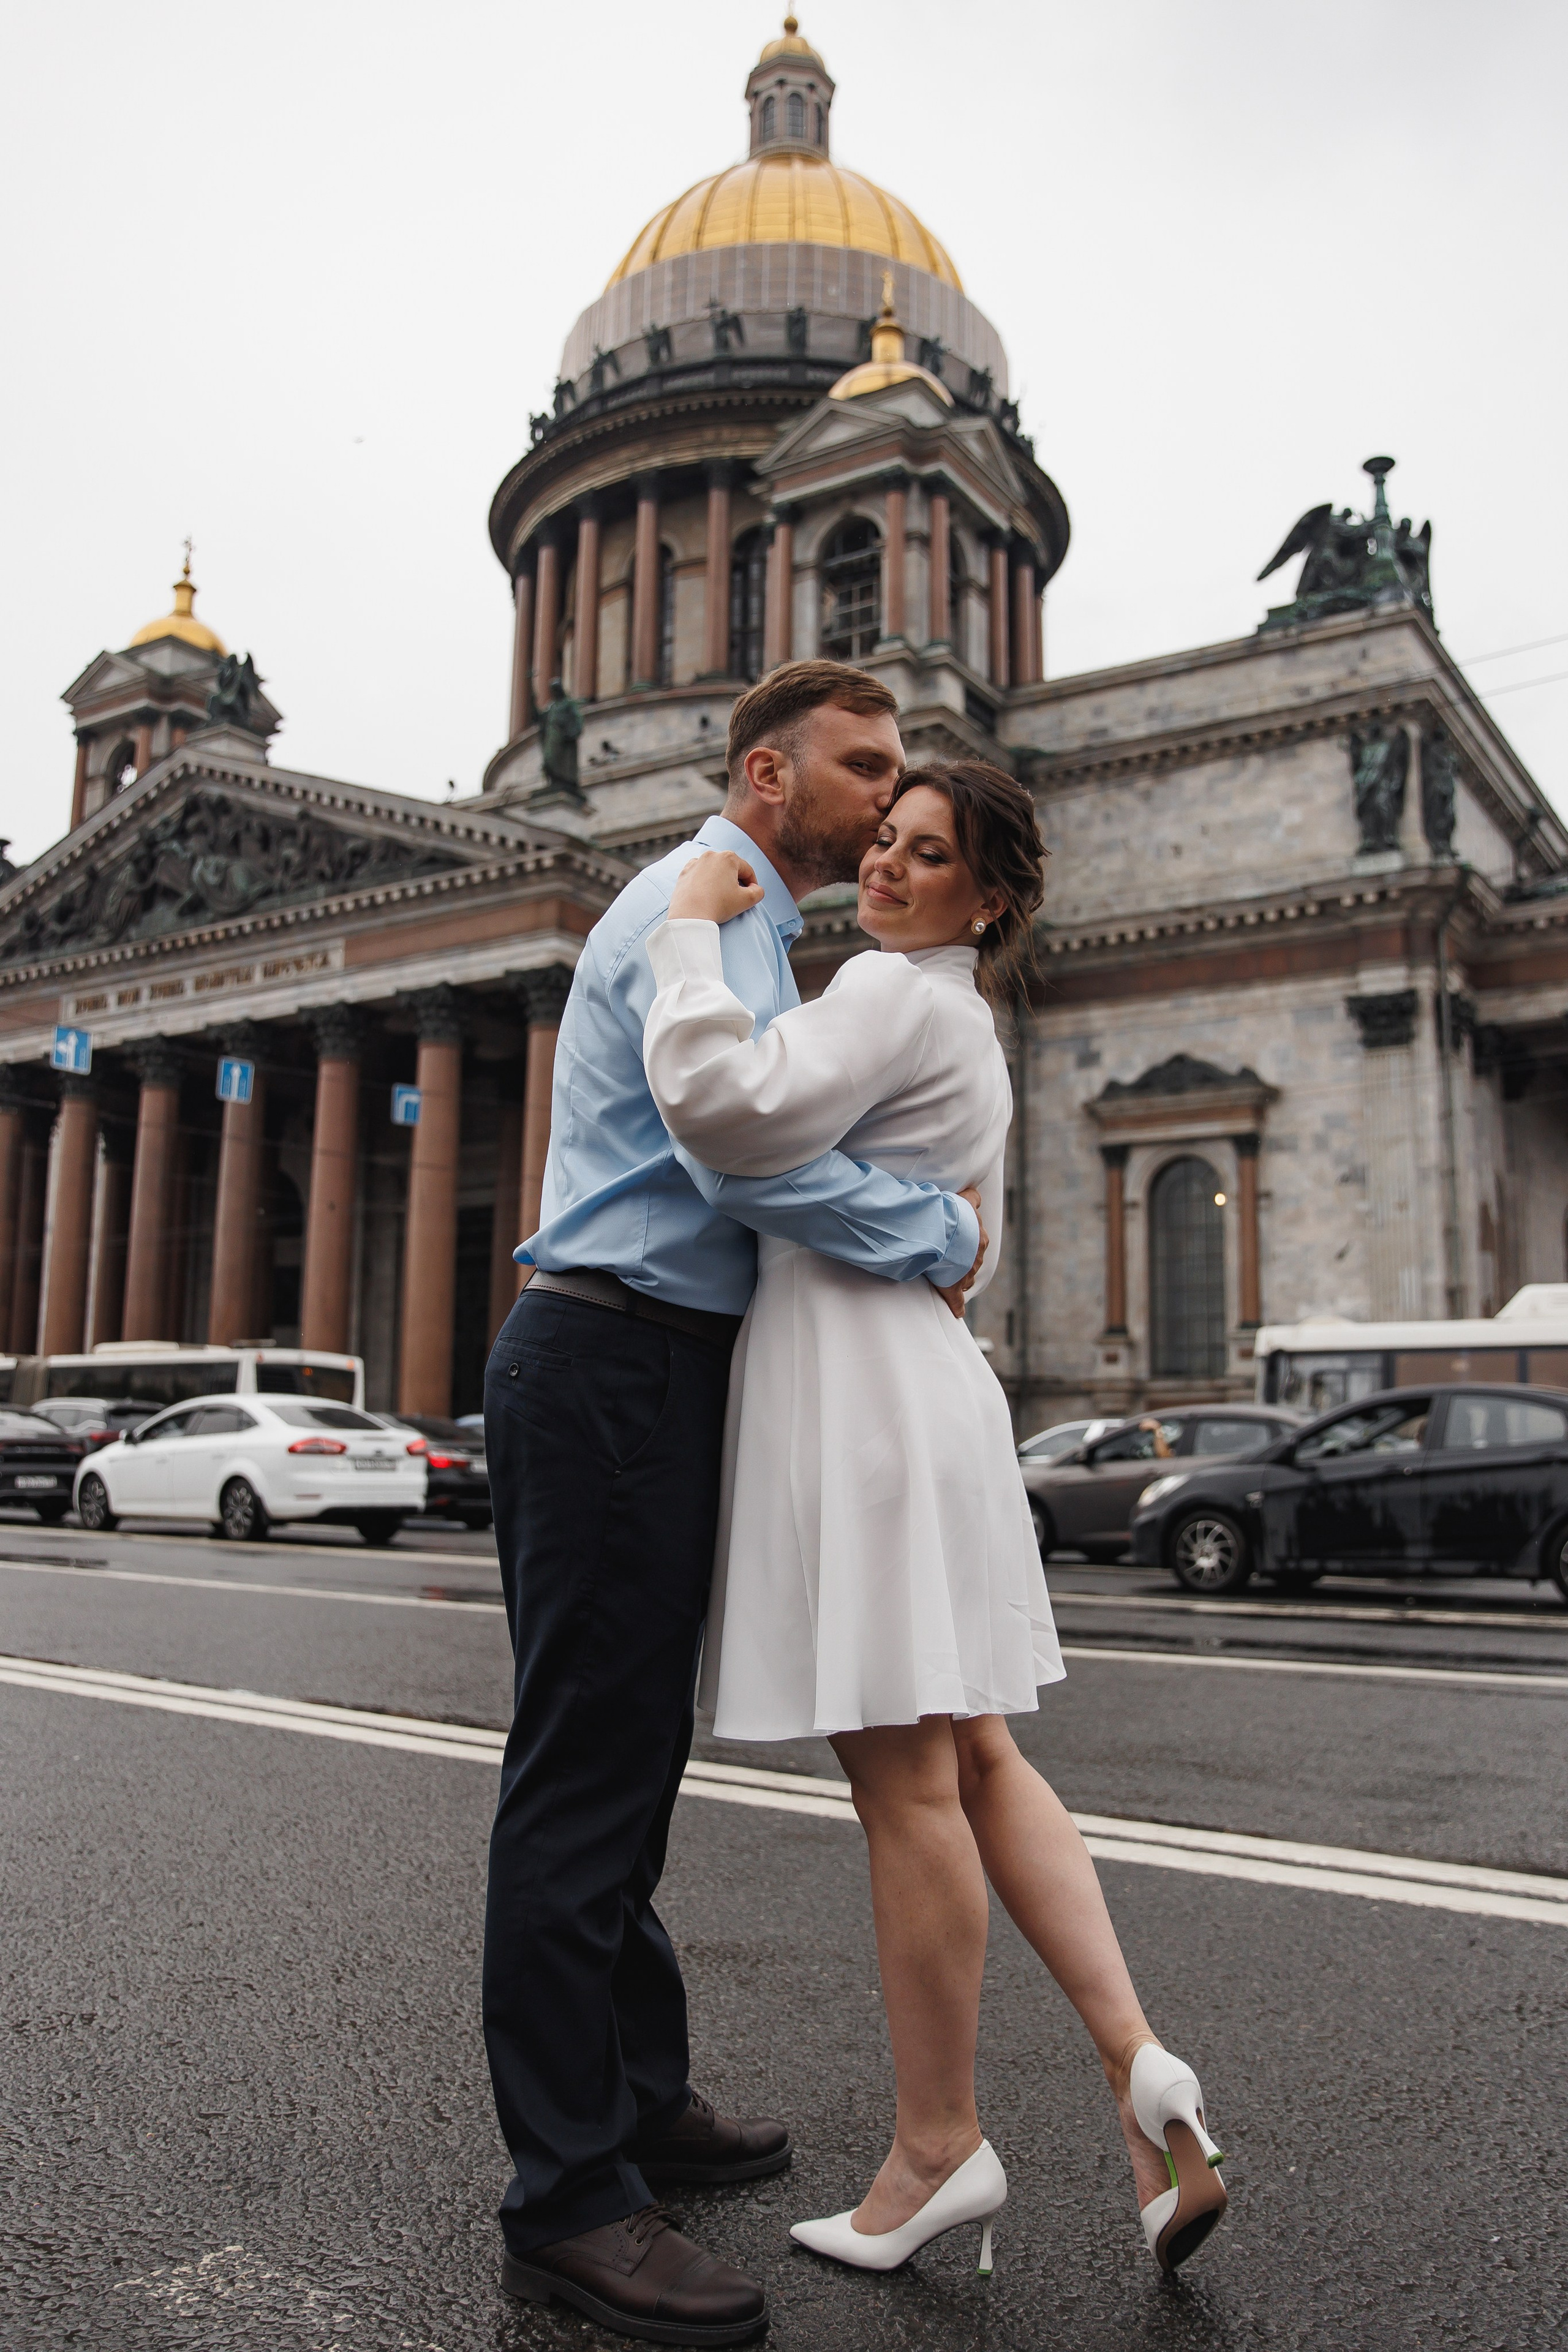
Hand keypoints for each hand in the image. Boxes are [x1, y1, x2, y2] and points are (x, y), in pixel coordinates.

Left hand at [669, 851, 765, 924]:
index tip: (751, 895)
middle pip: (730, 868)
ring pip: (714, 870)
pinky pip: (699, 874)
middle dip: (735, 880)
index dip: (752, 883)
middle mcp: (711, 855)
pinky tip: (705, 894)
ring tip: (719, 896)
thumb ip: (758, 892)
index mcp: (728, 858)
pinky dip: (704, 881)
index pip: (747, 870)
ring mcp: (696, 863)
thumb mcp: (747, 900)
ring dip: (719, 880)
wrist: (690, 916)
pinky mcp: (684, 872)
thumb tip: (755, 888)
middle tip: (736, 896)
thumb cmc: (719, 905)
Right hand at [930, 1183, 987, 1319]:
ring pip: (966, 1278)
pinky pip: (958, 1302)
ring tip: (945, 1276)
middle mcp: (976, 1257)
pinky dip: (958, 1307)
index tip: (957, 1243)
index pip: (977, 1244)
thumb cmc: (952, 1216)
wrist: (942, 1232)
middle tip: (949, 1258)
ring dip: (958, 1277)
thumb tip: (976, 1195)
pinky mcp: (954, 1289)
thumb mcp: (966, 1200)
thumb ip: (972, 1198)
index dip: (966, 1244)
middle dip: (963, 1261)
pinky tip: (958, 1311)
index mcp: (980, 1239)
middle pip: (972, 1262)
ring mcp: (966, 1274)